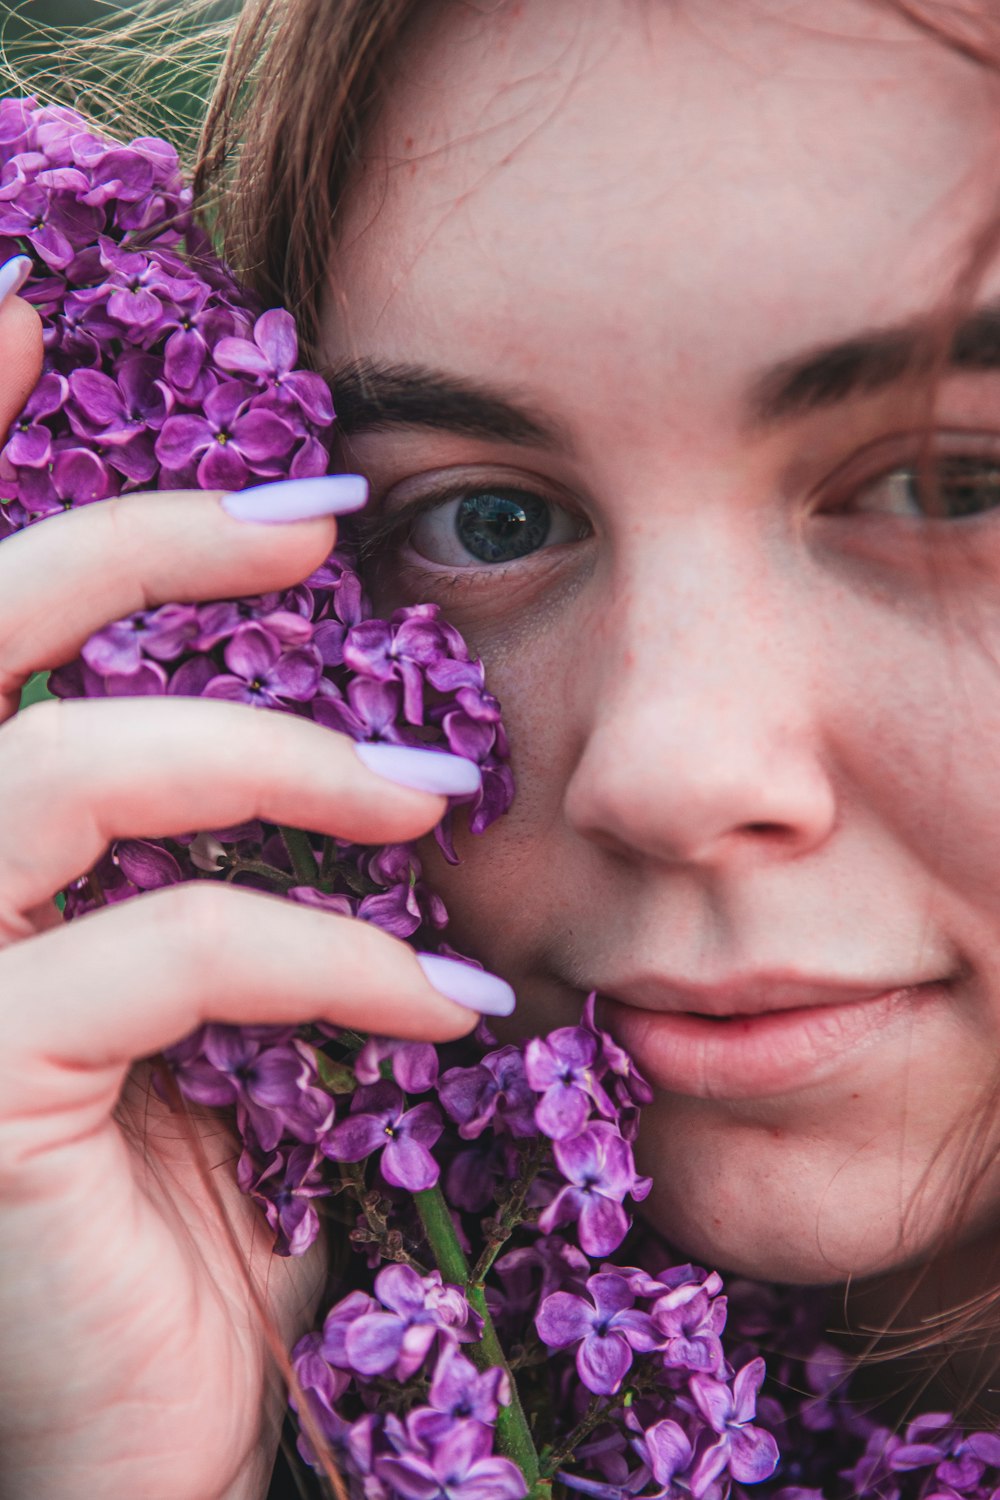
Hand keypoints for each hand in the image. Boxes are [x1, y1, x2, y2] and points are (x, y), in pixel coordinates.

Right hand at [0, 295, 491, 1499]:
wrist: (147, 1424)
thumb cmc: (186, 1204)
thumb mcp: (201, 1010)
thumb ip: (215, 862)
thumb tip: (363, 739)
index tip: (18, 303)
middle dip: (141, 538)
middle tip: (314, 518)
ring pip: (69, 770)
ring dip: (274, 758)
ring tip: (430, 799)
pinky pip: (178, 956)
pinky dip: (338, 962)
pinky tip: (454, 1008)